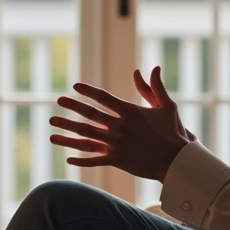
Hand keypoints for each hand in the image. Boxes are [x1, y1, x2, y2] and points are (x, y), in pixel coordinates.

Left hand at [49, 66, 192, 181]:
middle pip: (90, 116)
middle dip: (72, 108)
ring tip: (51, 130)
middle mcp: (119, 127)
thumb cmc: (173, 132)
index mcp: (129, 112)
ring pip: (86, 138)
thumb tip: (152, 68)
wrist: (178, 161)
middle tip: (58, 102)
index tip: (75, 86)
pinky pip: (95, 160)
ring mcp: (116, 145)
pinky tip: (67, 158)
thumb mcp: (167, 106)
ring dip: (67, 134)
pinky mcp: (117, 161)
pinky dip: (81, 160)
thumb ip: (155, 87)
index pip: (103, 98)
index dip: (88, 91)